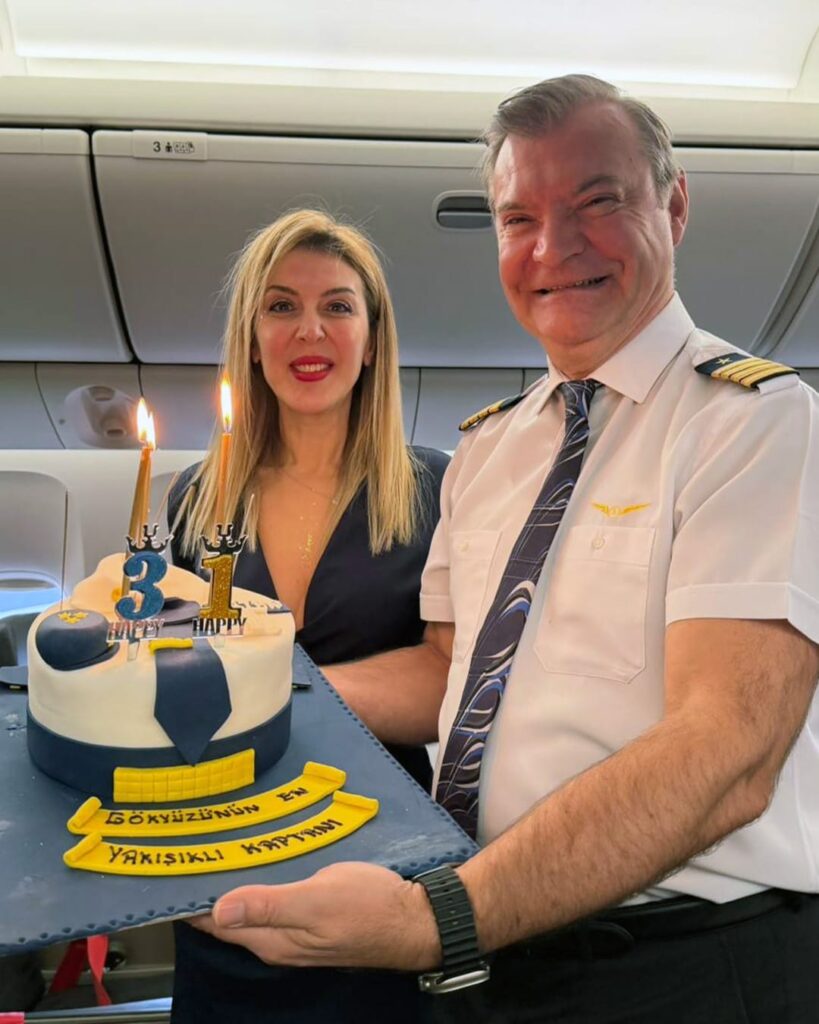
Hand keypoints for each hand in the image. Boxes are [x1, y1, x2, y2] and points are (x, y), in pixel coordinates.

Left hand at [190, 861, 441, 970]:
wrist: (415, 918)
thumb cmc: (369, 908)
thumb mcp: (317, 901)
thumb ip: (269, 905)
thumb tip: (218, 911)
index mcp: (272, 940)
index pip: (214, 924)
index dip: (189, 901)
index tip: (167, 872)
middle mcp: (277, 940)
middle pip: (228, 917)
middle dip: (206, 888)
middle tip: (186, 848)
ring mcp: (295, 930)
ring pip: (250, 907)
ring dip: (232, 883)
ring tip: (213, 848)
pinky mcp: (311, 916)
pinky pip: (272, 900)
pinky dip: (258, 880)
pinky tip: (260, 857)